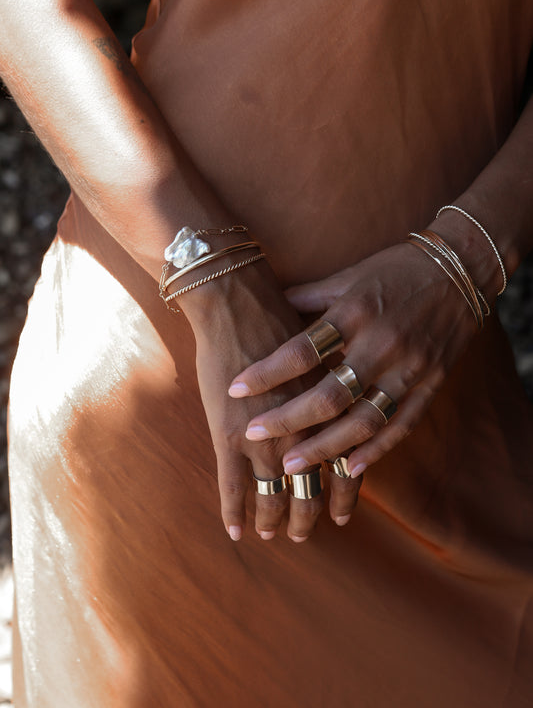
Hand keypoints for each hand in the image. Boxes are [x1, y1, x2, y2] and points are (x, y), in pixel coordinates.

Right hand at [182, 261, 361, 541]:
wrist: (238, 300)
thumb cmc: (282, 317)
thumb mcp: (323, 351)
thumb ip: (332, 382)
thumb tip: (345, 394)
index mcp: (329, 411)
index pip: (345, 465)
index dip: (345, 494)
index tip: (344, 515)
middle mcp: (303, 429)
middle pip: (311, 489)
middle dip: (307, 516)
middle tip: (302, 534)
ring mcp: (265, 436)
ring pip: (274, 495)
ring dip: (273, 519)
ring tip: (272, 535)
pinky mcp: (228, 434)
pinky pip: (232, 487)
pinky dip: (233, 512)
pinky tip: (234, 531)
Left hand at [228, 242, 479, 484]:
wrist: (460, 270)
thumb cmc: (395, 269)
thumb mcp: (348, 276)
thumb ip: (308, 297)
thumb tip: (266, 307)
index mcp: (355, 312)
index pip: (302, 350)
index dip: (266, 373)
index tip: (235, 390)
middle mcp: (382, 344)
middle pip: (330, 394)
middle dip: (288, 419)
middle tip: (255, 435)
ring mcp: (410, 368)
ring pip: (364, 420)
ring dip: (326, 448)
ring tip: (294, 467)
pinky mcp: (431, 385)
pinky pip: (401, 426)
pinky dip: (375, 450)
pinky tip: (349, 469)